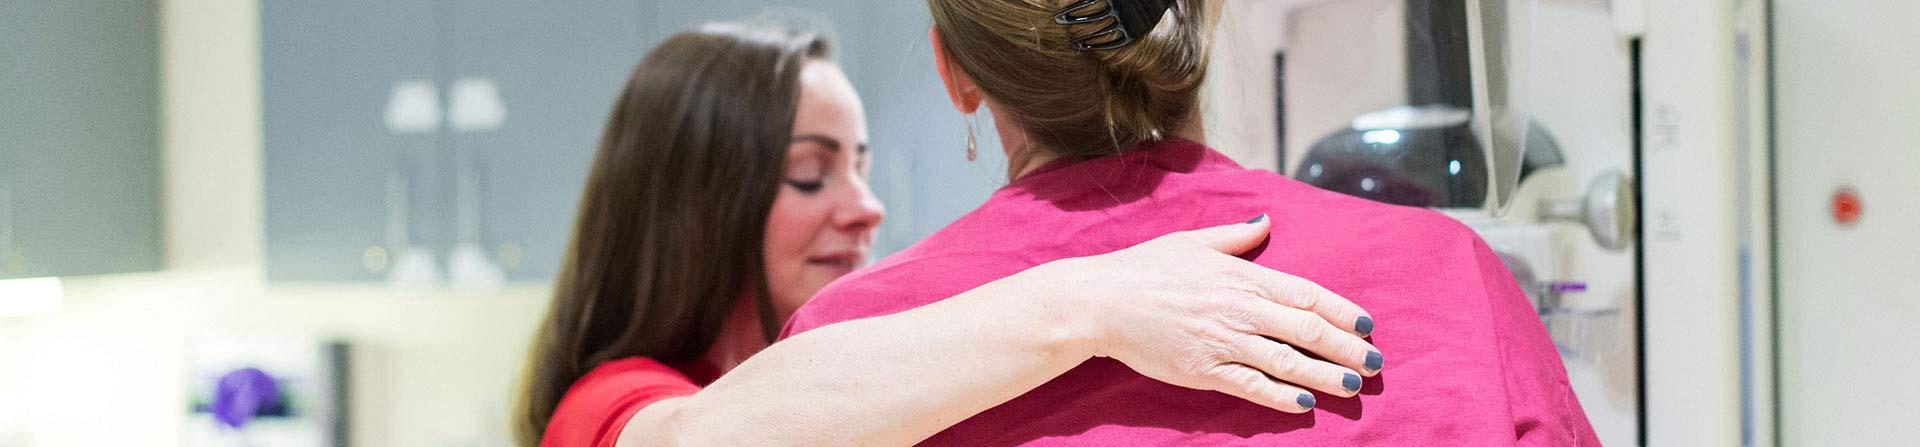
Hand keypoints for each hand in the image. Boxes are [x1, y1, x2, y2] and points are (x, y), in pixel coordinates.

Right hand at [1031, 215, 1381, 412]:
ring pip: (1286, 361)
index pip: (1304, 293)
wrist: (1100, 301)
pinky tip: (1305, 402)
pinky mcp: (1202, 370)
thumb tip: (1265, 222)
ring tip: (1355, 385)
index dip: (1340, 310)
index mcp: (1240, 275)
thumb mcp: (1192, 242)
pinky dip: (1280, 394)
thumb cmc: (1144, 268)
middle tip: (1376, 362)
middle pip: (1305, 329)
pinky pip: (1250, 385)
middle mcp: (1237, 308)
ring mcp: (1221, 341)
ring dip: (1325, 374)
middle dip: (1346, 347)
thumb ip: (1235, 237)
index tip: (1367, 323)